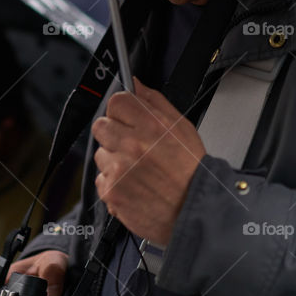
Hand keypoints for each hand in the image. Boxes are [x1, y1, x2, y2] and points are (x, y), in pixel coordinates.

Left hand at [91, 77, 205, 243]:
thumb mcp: (182, 128)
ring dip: (114, 159)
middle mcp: (132, 145)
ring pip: (100, 153)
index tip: (127, 119)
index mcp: (151, 126)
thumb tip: (135, 84)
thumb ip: (155, 102)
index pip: (117, 102)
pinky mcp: (111, 191)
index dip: (121, 110)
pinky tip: (133, 185)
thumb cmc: (191, 172)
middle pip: (101, 125)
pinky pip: (101, 178)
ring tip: (137, 169)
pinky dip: (113, 182)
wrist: (195, 211)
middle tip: (132, 146)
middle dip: (114, 133)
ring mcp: (119, 169)